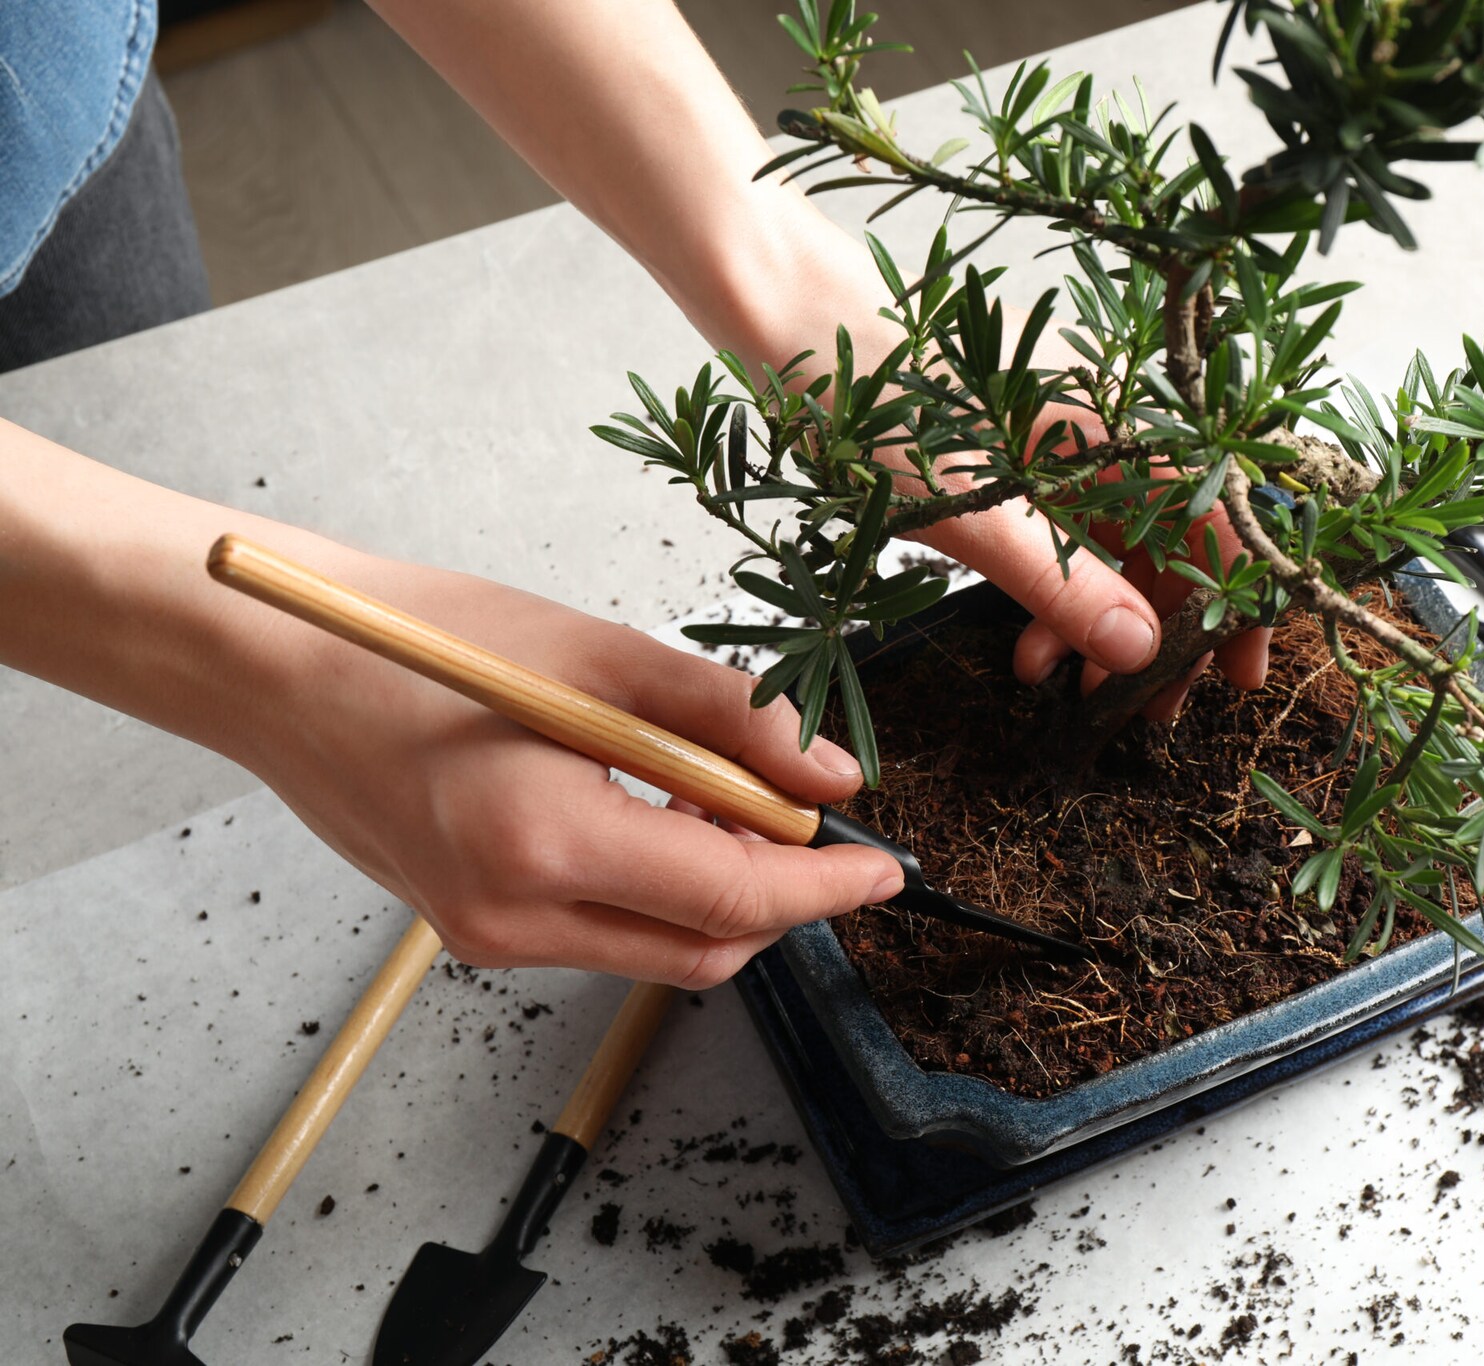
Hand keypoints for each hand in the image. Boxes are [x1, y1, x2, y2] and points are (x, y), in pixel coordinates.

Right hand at [246, 556, 902, 985]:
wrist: (282, 669)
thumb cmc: (422, 643)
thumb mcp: (600, 660)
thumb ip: (731, 720)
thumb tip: (830, 780)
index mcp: (546, 844)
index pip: (732, 898)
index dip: (823, 888)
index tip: (885, 869)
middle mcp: (512, 917)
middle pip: (704, 949)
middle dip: (775, 895)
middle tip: (795, 811)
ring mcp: (485, 936)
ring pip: (656, 950)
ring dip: (714, 890)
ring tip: (712, 794)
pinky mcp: (470, 931)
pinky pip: (601, 935)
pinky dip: (653, 888)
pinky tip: (650, 813)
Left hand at [905, 334, 1271, 719]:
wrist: (791, 321)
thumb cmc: (879, 395)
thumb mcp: (973, 511)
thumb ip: (1061, 582)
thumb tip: (1138, 649)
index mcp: (1121, 419)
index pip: (1219, 512)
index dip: (1236, 596)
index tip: (1237, 672)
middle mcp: (1110, 425)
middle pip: (1175, 539)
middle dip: (1163, 632)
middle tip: (1146, 710)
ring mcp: (1067, 441)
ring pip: (1120, 548)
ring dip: (1104, 625)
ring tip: (1071, 692)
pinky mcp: (1024, 458)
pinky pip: (1067, 537)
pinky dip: (1057, 598)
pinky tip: (1028, 651)